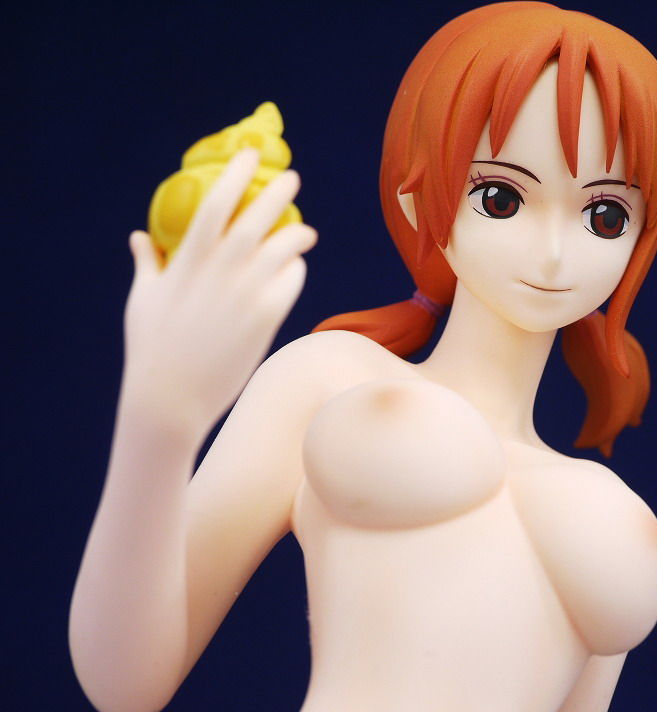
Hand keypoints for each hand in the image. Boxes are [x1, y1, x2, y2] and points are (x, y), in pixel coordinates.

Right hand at [122, 148, 316, 435]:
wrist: (170, 397)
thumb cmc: (152, 348)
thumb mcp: (144, 300)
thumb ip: (148, 264)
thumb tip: (139, 237)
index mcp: (187, 261)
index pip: (216, 205)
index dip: (236, 176)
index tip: (251, 156)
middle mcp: (220, 273)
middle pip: (257, 220)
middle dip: (277, 194)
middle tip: (292, 177)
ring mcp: (245, 295)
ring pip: (282, 250)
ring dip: (297, 234)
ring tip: (305, 230)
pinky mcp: (265, 319)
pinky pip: (290, 283)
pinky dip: (295, 270)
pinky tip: (295, 267)